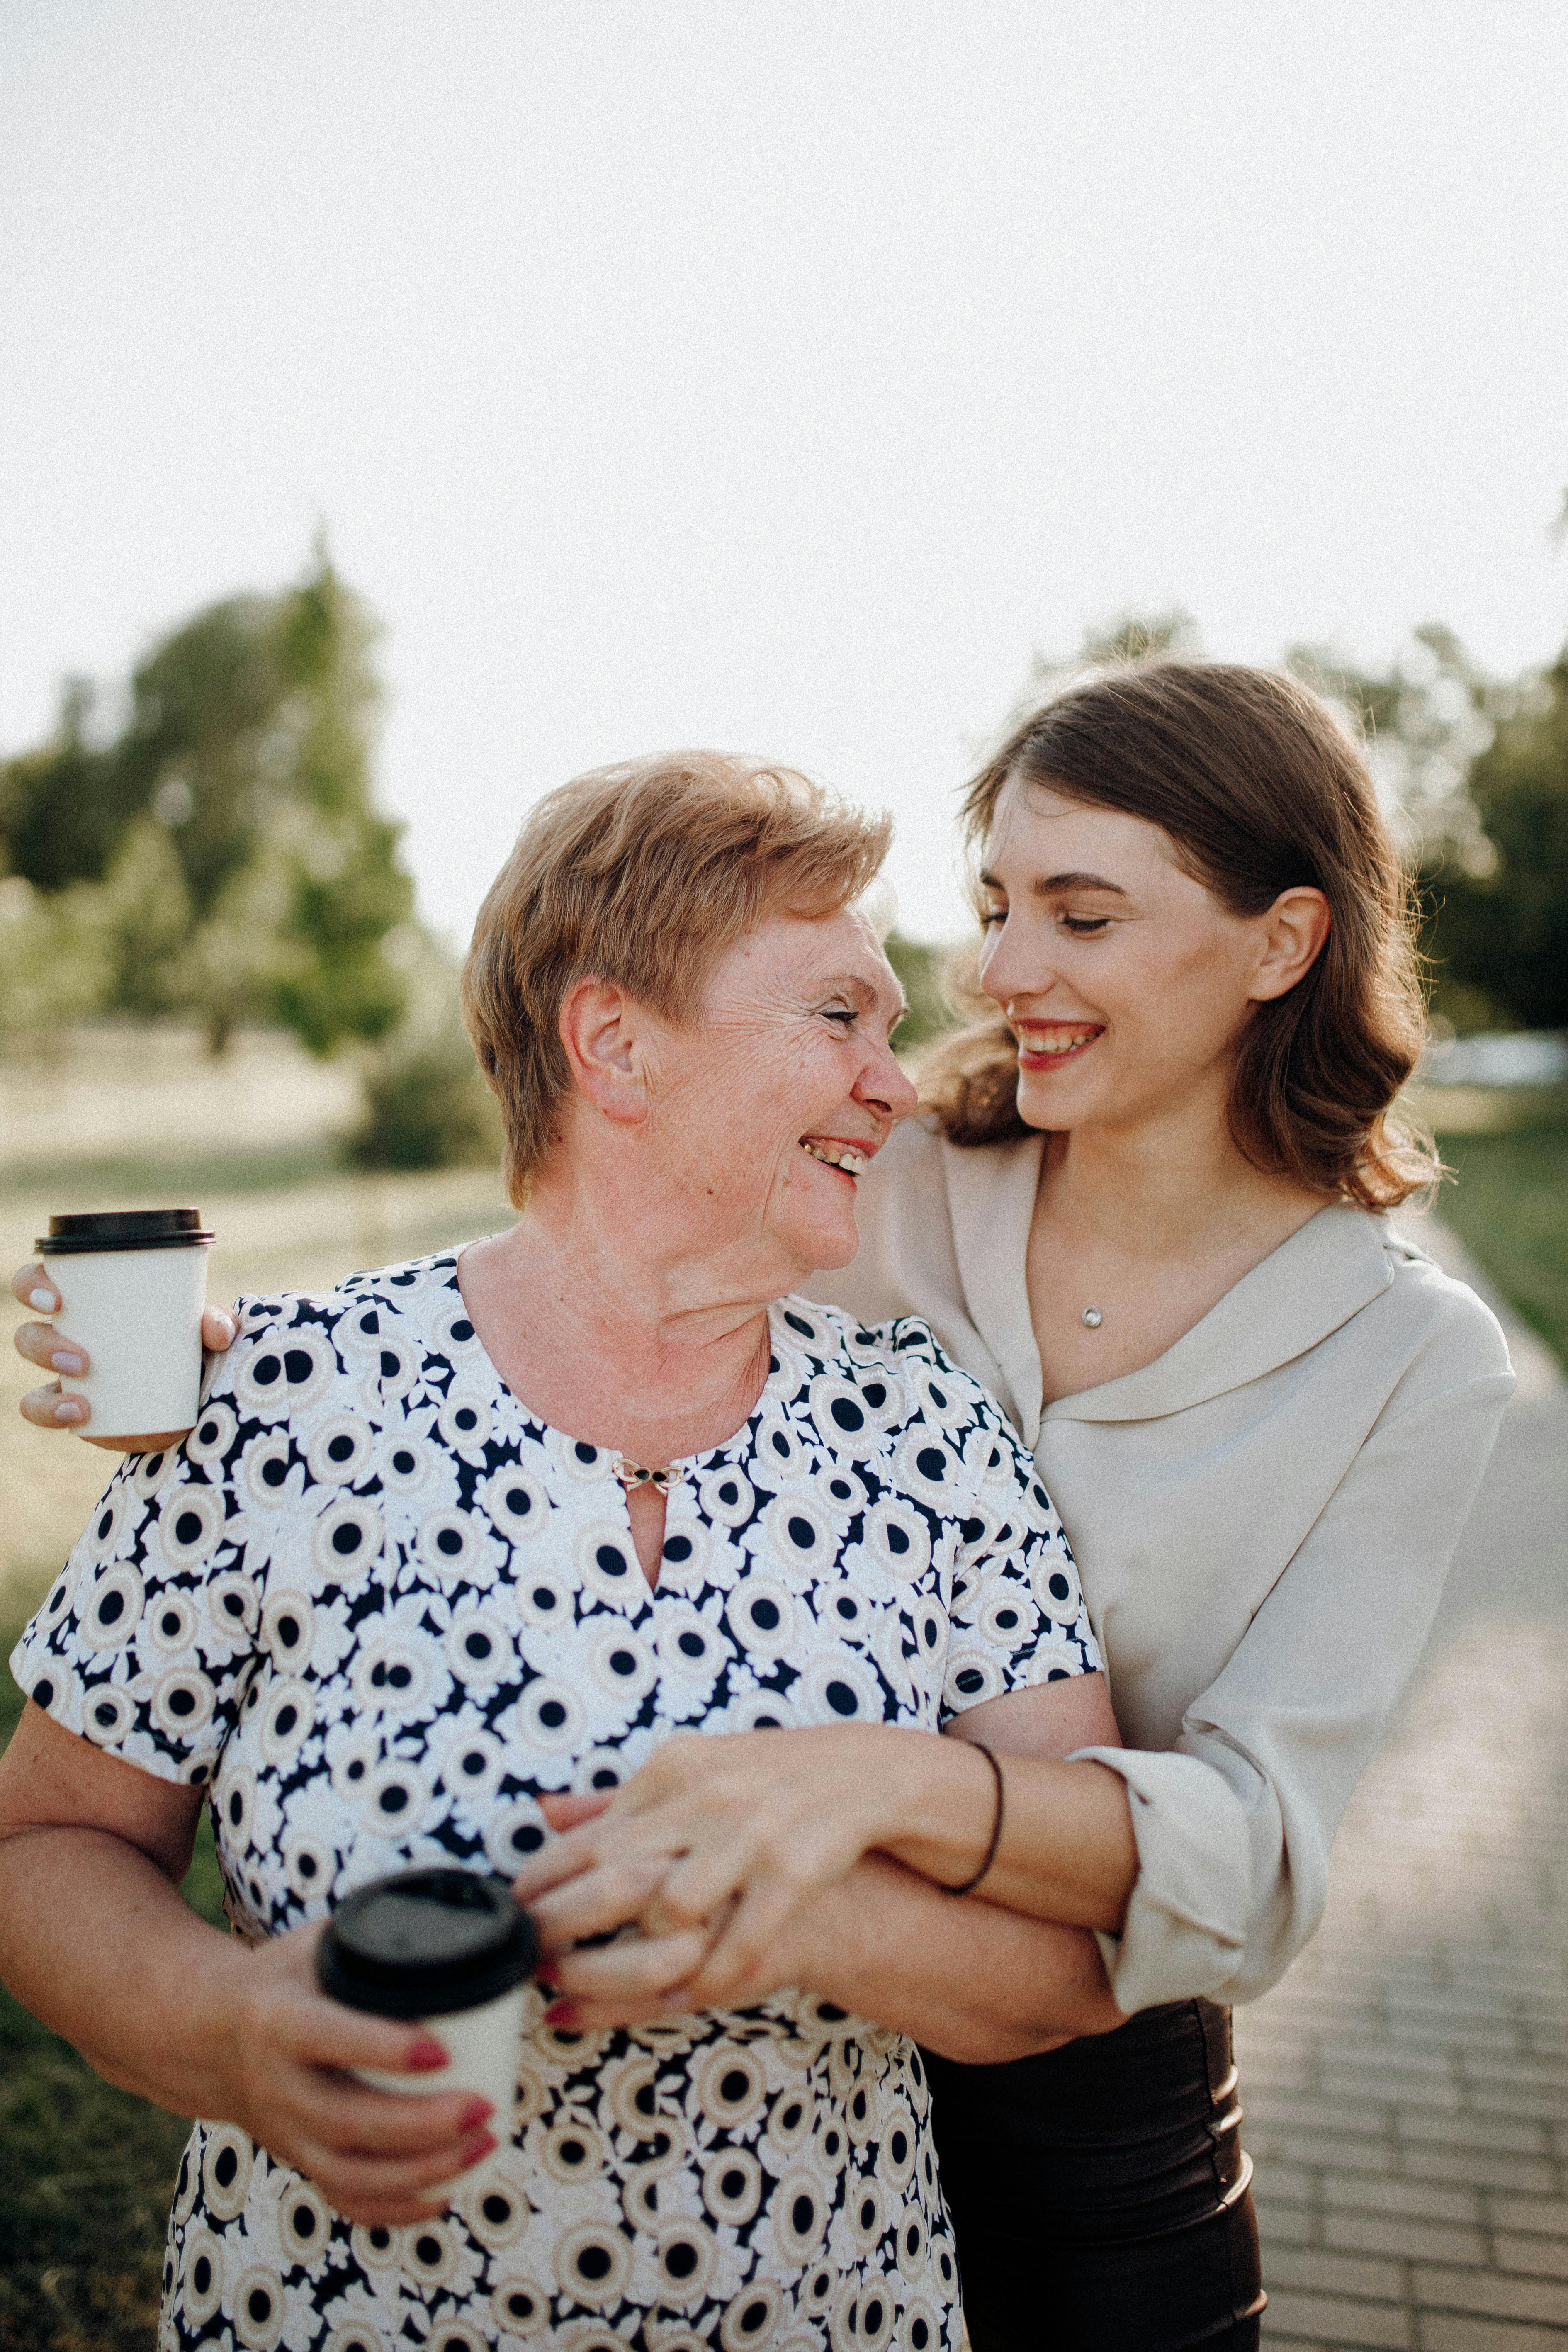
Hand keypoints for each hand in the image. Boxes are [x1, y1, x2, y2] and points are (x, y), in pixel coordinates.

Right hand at [11, 1260, 236, 1448]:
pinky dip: (53, 1410)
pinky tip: (78, 1413)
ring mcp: (67, 1375)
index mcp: (90, 1302)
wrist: (196, 1401)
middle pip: (29, 1331)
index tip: (57, 1299)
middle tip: (81, 1359)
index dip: (33, 1285)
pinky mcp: (73, 1408)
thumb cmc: (194, 1349)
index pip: (42, 1282)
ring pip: (34, 1374)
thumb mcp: (209, 1333)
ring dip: (51, 1380)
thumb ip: (218, 1324)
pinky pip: (44, 1409)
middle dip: (42, 1344)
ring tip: (84, 1386)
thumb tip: (215, 1330)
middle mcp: (70, 1335)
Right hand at [199, 1918, 498, 2223]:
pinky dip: (395, 2209)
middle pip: (346, 2121)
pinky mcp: (297, 2160)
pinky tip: (446, 2195)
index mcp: (277, 2020)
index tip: (440, 2050)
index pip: (327, 2038)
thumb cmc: (280, 1979)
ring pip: (350, 2172)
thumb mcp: (311, 1944)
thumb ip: (372, 1935)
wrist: (206, 2037)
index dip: (382, 2048)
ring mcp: (285, 2132)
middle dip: (421, 2125)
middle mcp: (277, 2084)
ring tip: (483, 2145)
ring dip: (422, 2170)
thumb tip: (461, 1915)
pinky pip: (344, 2199)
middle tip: (483, 2107)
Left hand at [529, 1793, 841, 2030]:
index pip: (592, 1832)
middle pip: (615, 1872)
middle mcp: (707, 1798)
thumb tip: (542, 1813)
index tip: (515, 1915)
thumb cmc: (767, 1777)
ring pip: (672, 1911)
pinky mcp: (791, 1873)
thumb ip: (620, 1798)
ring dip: (643, 1956)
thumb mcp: (691, 1771)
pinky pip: (738, 1942)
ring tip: (615, 1982)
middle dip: (568, 1925)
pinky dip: (708, 1978)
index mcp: (676, 1769)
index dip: (546, 1881)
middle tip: (536, 1963)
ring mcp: (751, 1835)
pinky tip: (687, 1995)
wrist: (865, 1773)